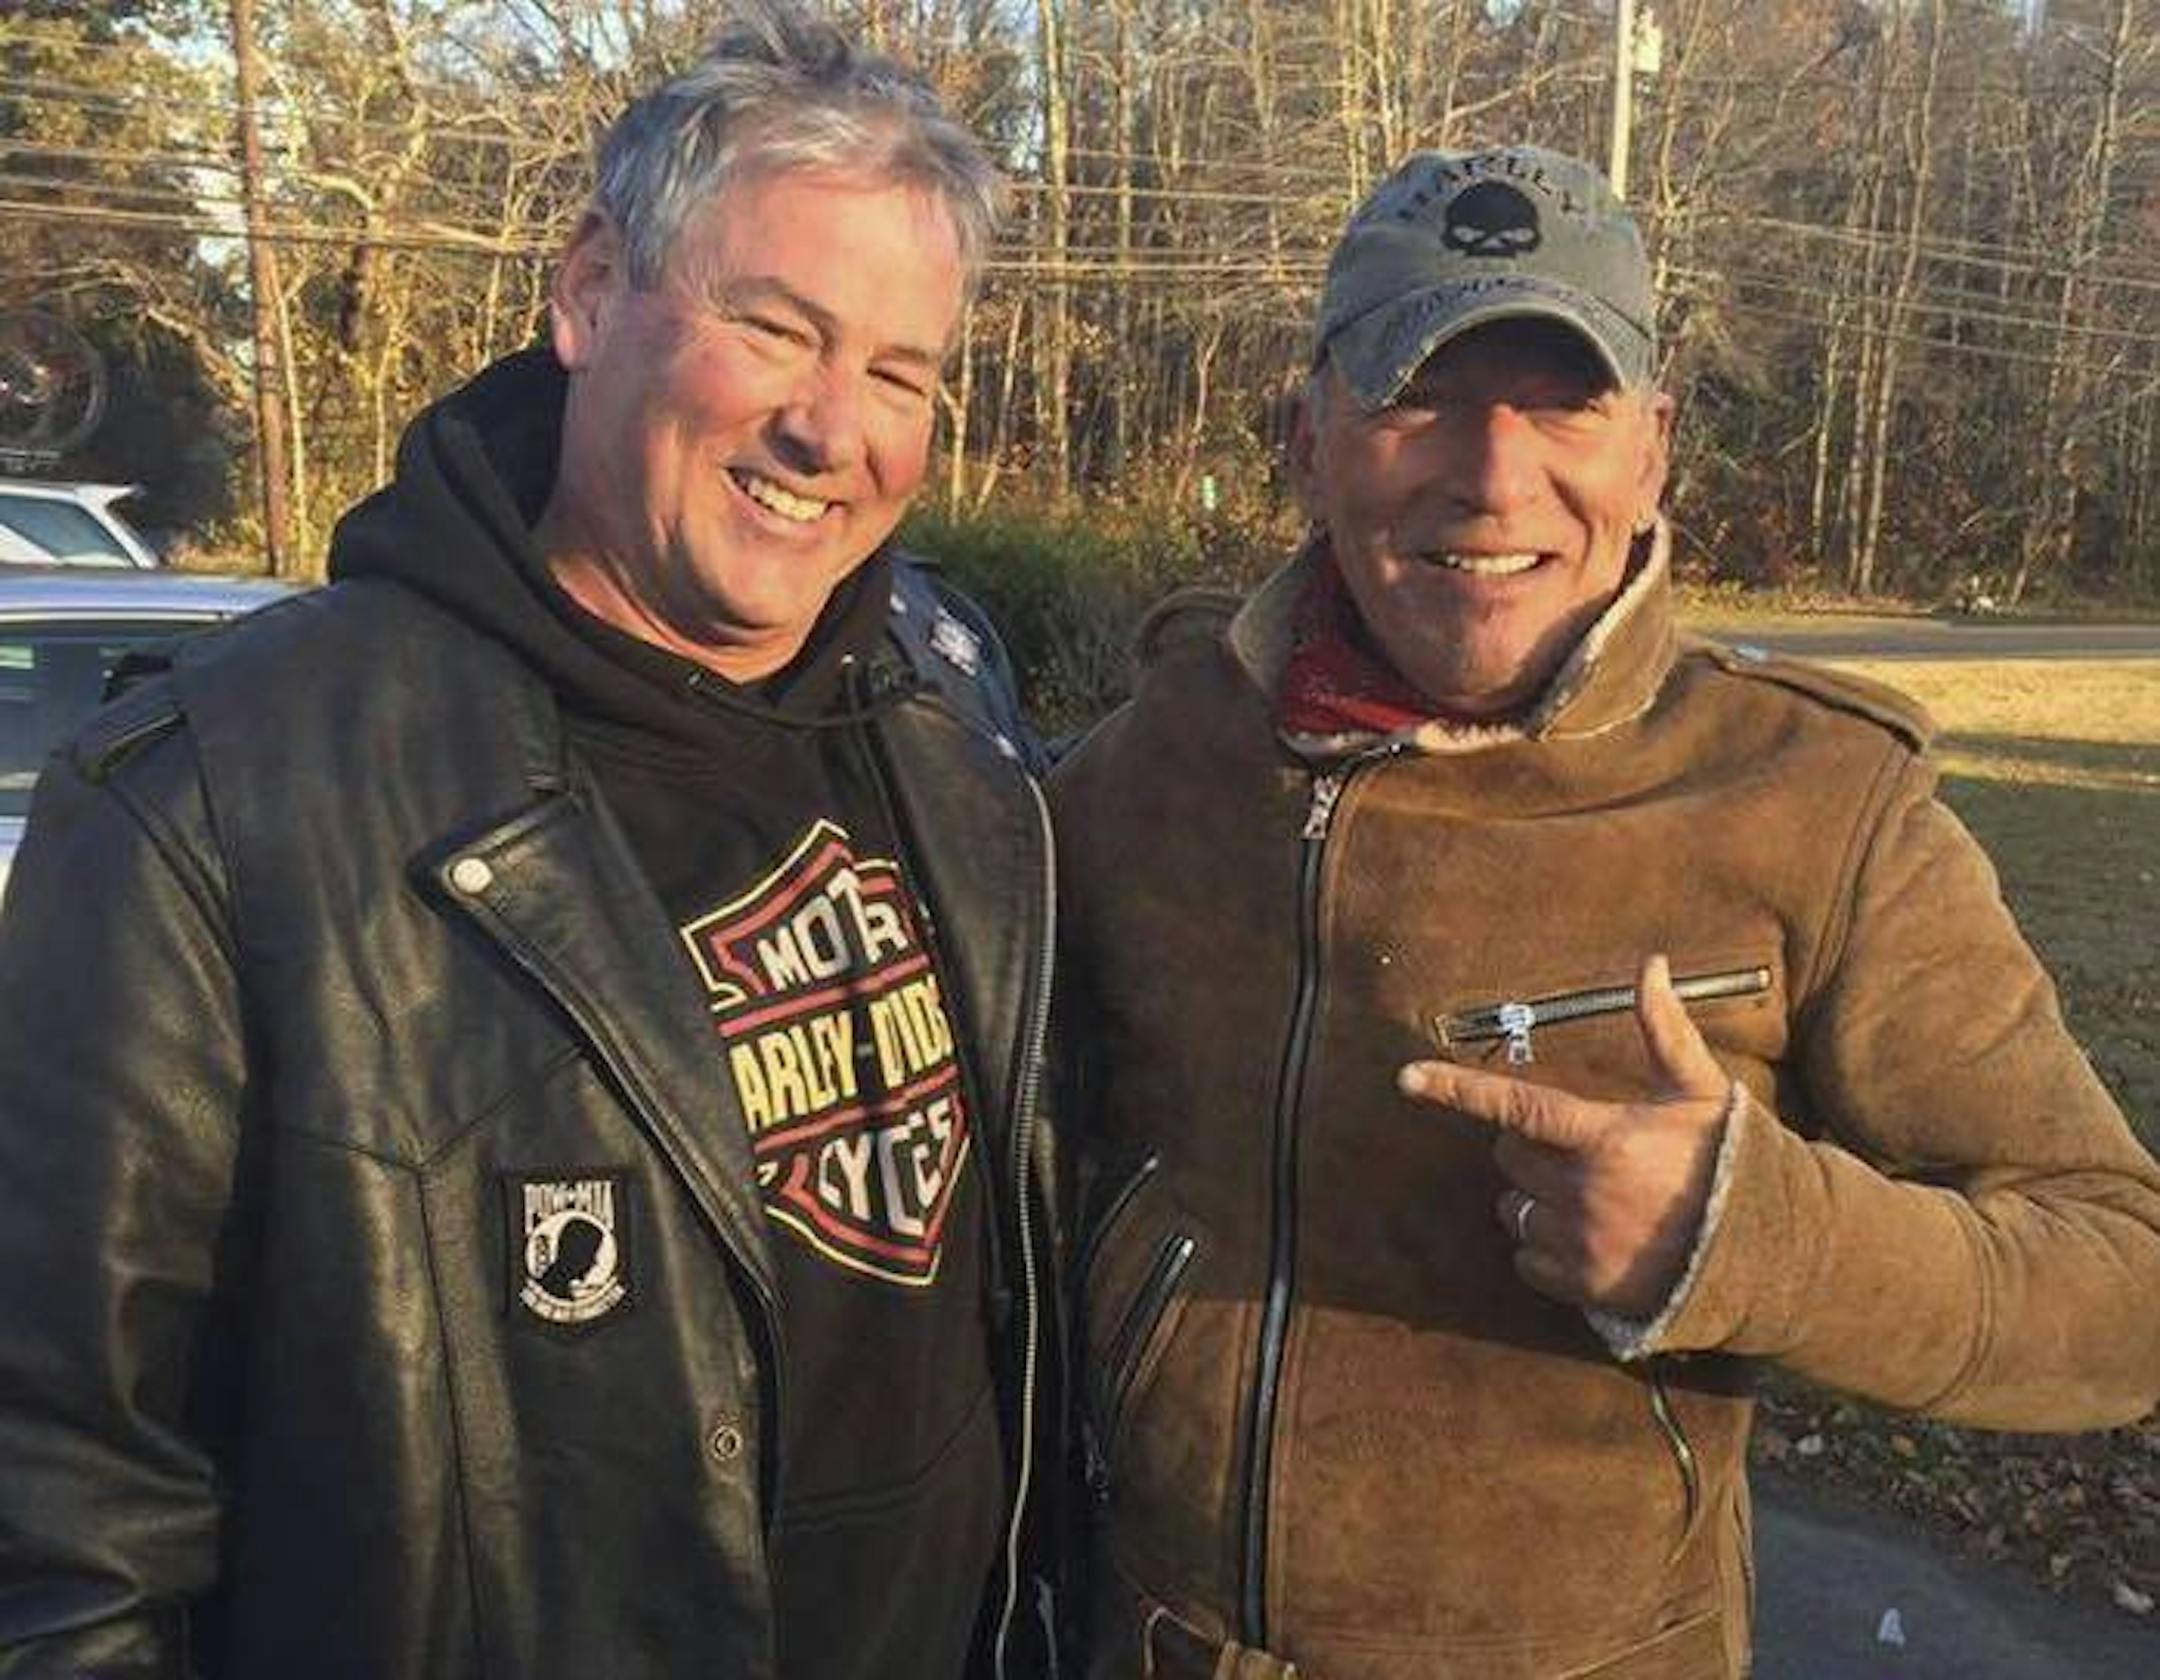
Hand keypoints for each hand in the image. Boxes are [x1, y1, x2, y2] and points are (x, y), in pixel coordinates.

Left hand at [1398, 954, 1732, 1317]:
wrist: (1769, 1253)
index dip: (1456, 1090)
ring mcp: (1581, 1243)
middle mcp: (1583, 1192)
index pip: (1516, 1107)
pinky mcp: (1583, 1286)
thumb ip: (1665, 1029)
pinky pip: (1526, 1261)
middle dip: (1529, 1148)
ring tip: (1584, 1194)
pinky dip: (1541, 1248)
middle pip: (1511, 1158)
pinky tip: (1583, 1235)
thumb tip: (1651, 963)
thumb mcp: (1701, 1092)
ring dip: (1533, 1199)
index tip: (1407, 1078)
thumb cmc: (1728, 1162)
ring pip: (1514, 1210)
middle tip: (1574, 1149)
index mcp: (1605, 1139)